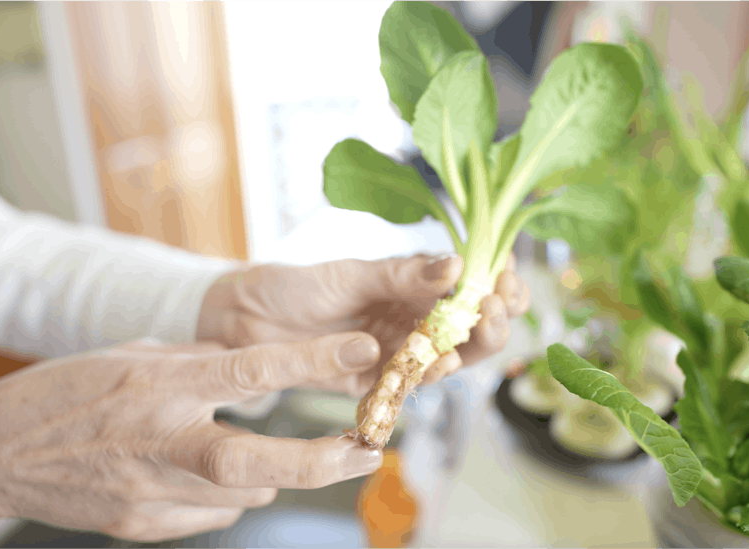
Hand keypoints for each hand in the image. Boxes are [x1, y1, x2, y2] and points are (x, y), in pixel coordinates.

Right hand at [0, 336, 382, 544]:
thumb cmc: (64, 393)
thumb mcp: (133, 356)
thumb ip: (199, 364)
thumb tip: (254, 373)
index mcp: (158, 384)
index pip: (250, 370)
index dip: (313, 362)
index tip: (365, 354)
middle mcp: (158, 440)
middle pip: (256, 462)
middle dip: (322, 461)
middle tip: (368, 451)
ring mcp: (149, 492)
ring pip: (243, 493)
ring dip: (269, 473)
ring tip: (267, 455)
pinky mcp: (142, 525)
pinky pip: (211, 514)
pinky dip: (226, 494)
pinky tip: (204, 474)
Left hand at [196, 253, 530, 396]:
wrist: (243, 321)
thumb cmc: (296, 286)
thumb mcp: (351, 274)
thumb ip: (403, 275)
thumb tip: (457, 266)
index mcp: (414, 285)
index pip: (473, 286)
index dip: (497, 284)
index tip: (505, 277)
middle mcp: (414, 319)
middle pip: (473, 328)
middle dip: (493, 319)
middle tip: (494, 308)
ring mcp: (398, 353)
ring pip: (452, 357)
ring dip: (470, 348)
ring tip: (476, 330)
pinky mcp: (378, 384)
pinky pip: (414, 385)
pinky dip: (431, 376)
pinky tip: (441, 363)